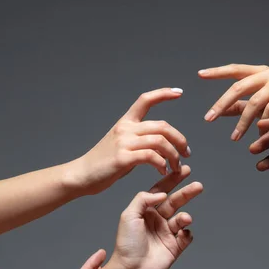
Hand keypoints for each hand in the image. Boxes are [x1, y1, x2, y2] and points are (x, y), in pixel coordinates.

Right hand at [73, 88, 190, 194]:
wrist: (82, 175)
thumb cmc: (104, 164)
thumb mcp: (122, 145)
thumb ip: (139, 140)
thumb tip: (159, 144)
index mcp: (125, 122)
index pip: (145, 100)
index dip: (163, 93)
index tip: (179, 92)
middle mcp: (125, 128)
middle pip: (162, 126)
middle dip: (179, 139)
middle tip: (186, 154)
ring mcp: (124, 142)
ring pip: (160, 141)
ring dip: (174, 155)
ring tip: (176, 166)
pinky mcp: (123, 158)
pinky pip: (151, 157)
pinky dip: (162, 164)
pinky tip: (163, 171)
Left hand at [104, 174, 202, 268]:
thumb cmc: (126, 244)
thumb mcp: (129, 215)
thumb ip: (143, 199)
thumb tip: (162, 193)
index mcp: (146, 211)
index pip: (162, 191)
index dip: (172, 180)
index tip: (184, 170)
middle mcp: (157, 220)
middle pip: (175, 202)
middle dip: (187, 193)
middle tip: (198, 186)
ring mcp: (166, 234)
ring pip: (182, 219)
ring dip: (185, 216)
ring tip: (184, 218)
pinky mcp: (174, 248)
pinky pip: (186, 237)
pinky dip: (187, 234)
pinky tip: (182, 235)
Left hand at [198, 64, 268, 140]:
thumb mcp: (262, 108)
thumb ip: (242, 106)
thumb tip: (221, 110)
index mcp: (260, 74)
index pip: (235, 70)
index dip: (217, 71)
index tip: (200, 74)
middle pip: (240, 87)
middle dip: (222, 104)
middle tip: (208, 119)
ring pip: (255, 101)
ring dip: (243, 121)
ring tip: (235, 137)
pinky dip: (265, 119)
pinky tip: (258, 131)